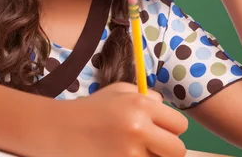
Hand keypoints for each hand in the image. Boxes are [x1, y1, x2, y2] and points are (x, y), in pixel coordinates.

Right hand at [40, 82, 187, 156]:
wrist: (61, 129)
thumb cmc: (91, 109)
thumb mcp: (117, 91)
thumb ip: (145, 97)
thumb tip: (165, 109)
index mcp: (139, 105)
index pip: (179, 124)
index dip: (170, 128)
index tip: (157, 129)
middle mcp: (138, 129)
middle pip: (177, 150)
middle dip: (166, 149)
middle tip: (149, 145)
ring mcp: (130, 154)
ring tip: (133, 150)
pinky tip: (123, 155)